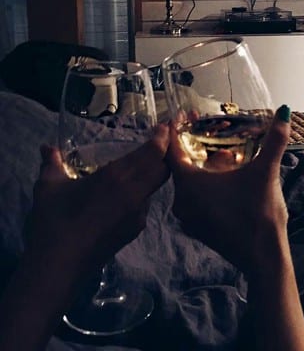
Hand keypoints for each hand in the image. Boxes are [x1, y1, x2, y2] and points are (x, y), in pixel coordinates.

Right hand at [26, 123, 169, 274]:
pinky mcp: (134, 231)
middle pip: (162, 170)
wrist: (59, 268)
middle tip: (155, 144)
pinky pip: (145, 205)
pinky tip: (125, 195)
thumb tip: (46, 148)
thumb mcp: (48, 187)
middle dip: (163, 155)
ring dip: (152, 175)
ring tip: (138, 168)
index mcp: (118, 176)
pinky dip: (141, 193)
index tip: (164, 128)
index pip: (152, 153)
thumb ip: (51, 164)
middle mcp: (135, 193)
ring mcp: (138, 214)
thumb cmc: (54, 222)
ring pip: (155, 188)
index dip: (162, 139)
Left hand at [167, 106, 290, 275]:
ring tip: (221, 150)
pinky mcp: (198, 226)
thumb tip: (284, 112)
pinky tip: (224, 175)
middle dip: (193, 145)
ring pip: (188, 181)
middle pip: (180, 164)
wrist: (263, 258)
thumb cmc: (260, 214)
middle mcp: (182, 200)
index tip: (184, 114)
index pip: (172, 150)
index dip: (176, 130)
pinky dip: (204, 182)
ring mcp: (188, 216)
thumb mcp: (266, 172)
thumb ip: (274, 140)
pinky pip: (194, 196)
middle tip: (207, 128)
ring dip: (201, 165)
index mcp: (189, 185)